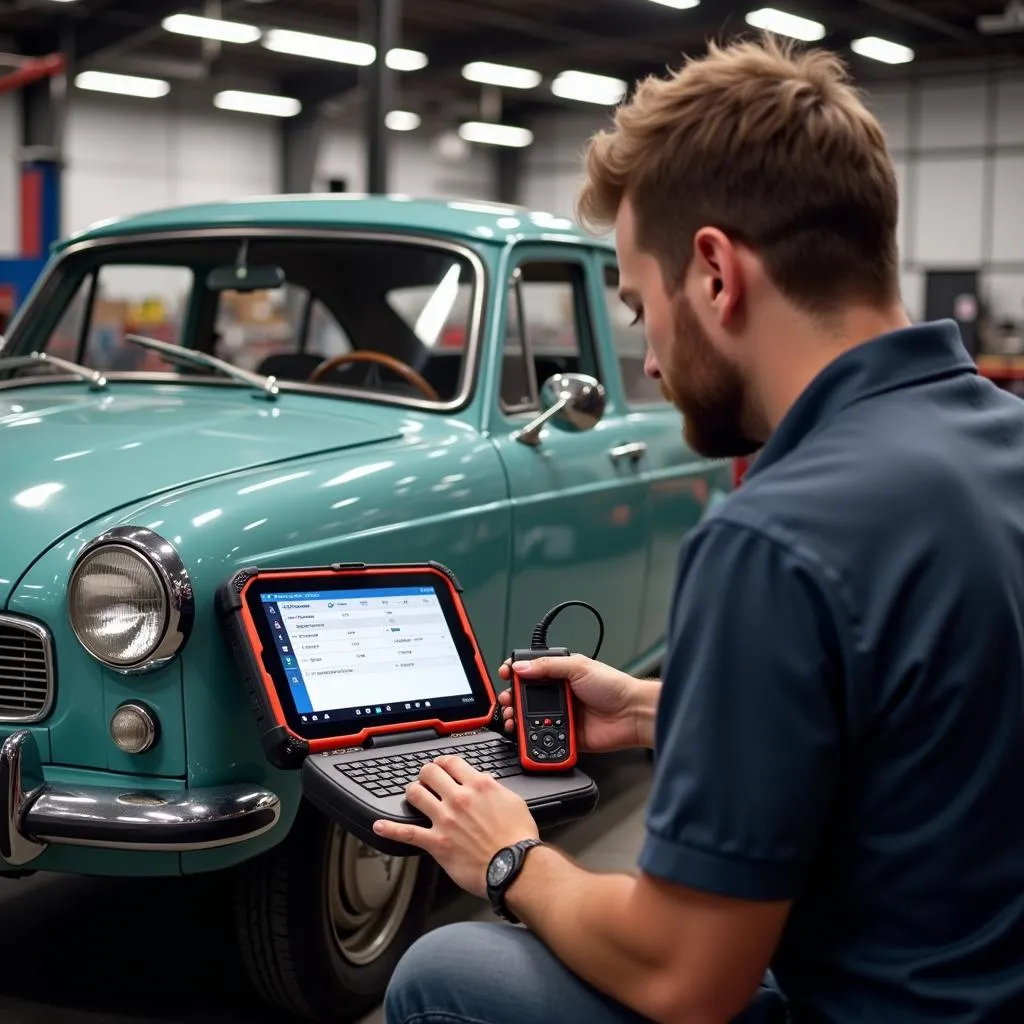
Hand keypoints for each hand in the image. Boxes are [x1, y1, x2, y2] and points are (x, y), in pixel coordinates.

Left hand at [372, 755, 538, 898]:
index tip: (442, 767)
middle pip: (430, 773)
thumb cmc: (518, 839)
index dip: (443, 762)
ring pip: (416, 794)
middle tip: (426, 779)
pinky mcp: (437, 843)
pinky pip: (407, 834)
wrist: (515, 867)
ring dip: (412, 792)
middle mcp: (459, 798)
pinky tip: (379, 827)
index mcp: (478, 786)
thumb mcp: (513, 801)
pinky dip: (389, 830)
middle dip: (426, 774)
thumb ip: (494, 789)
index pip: (452, 762)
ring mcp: (445, 820)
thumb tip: (484, 782)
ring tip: (413, 794)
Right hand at [498, 655, 656, 753]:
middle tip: (507, 701)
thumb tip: (520, 666)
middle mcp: (559, 695)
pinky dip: (534, 739)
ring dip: (518, 720)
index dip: (515, 672)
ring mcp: (561, 716)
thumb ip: (548, 666)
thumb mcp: (578, 667)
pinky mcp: (565, 736)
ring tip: (512, 719)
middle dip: (512, 699)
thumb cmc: (614, 686)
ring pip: (531, 720)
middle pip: (526, 697)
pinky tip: (528, 736)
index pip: (531, 671)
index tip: (505, 674)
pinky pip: (545, 739)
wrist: (632, 714)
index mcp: (561, 674)